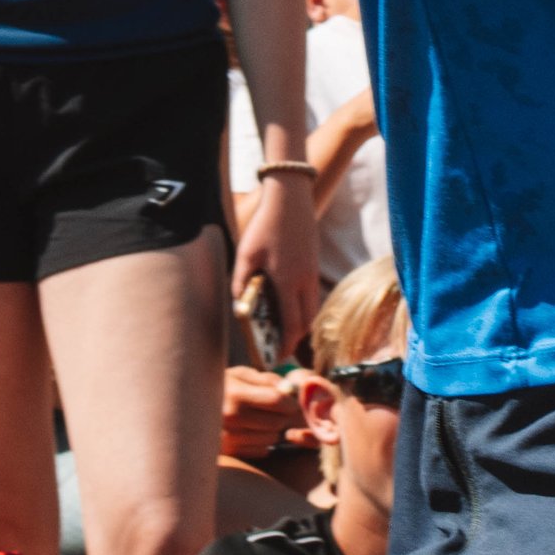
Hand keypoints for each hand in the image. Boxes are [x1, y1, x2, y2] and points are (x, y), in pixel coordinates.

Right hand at [219, 365, 302, 463]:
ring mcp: (229, 440)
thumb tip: (289, 388)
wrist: (186, 407)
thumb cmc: (217, 385)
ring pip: (271, 438)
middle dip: (282, 414)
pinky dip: (262, 441)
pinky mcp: (229, 453)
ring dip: (272, 428)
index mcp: (235, 396)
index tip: (291, 398)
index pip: (277, 401)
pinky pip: (261, 450)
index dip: (289, 400)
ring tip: (259, 417)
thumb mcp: (238, 374)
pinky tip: (250, 430)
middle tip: (278, 407)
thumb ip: (265, 380)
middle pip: (276, 422)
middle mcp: (231, 421)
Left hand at [231, 173, 320, 350]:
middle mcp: (304, 280)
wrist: (290, 196)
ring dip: (301, 324)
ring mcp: (312, 272)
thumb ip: (242, 283)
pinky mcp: (314, 264)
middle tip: (279, 348)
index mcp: (287, 281)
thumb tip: (240, 307)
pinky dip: (304, 308)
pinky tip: (290, 306)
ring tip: (284, 331)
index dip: (284, 346)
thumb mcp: (246, 255)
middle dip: (294, 340)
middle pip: (306, 322)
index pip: (291, 325)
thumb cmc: (265, 225)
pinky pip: (313, 295)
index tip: (275, 358)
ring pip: (312, 310)